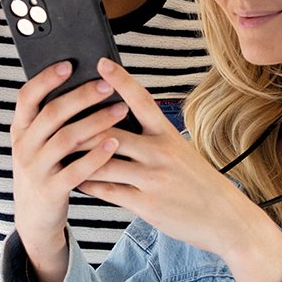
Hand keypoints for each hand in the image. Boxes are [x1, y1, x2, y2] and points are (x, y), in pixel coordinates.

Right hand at [9, 60, 136, 281]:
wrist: (34, 219)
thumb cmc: (45, 171)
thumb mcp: (38, 144)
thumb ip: (52, 120)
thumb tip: (84, 84)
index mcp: (20, 130)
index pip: (26, 97)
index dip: (45, 79)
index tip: (68, 64)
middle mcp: (24, 147)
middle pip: (52, 114)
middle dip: (81, 97)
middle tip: (107, 85)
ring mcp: (35, 170)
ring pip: (66, 139)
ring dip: (95, 122)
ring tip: (120, 110)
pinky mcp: (51, 191)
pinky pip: (76, 170)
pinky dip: (96, 156)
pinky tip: (115, 144)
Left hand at [79, 59, 281, 274]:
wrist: (224, 218)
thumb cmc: (199, 183)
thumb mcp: (181, 152)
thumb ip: (153, 140)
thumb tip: (120, 126)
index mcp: (168, 135)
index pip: (141, 99)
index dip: (120, 80)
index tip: (100, 63)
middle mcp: (159, 152)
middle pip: (111, 132)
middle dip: (82, 126)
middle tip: (58, 117)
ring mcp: (151, 179)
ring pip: (103, 162)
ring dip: (79, 158)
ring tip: (58, 152)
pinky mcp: (145, 203)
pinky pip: (108, 191)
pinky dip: (89, 184)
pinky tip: (77, 180)